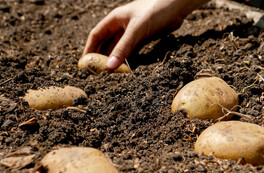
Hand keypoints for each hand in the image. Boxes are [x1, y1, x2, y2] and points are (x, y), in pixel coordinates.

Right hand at [83, 0, 208, 69]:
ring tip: (110, 75)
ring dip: (114, 60)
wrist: (177, 6)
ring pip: (119, 49)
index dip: (89, 49)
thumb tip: (109, 67)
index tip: (85, 64)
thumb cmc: (155, 10)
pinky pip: (131, 51)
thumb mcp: (136, 29)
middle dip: (101, 57)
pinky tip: (125, 70)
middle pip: (106, 43)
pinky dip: (127, 60)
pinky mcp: (143, 38)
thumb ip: (123, 48)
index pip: (96, 35)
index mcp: (115, 19)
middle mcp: (122, 25)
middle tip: (97, 73)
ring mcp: (133, 32)